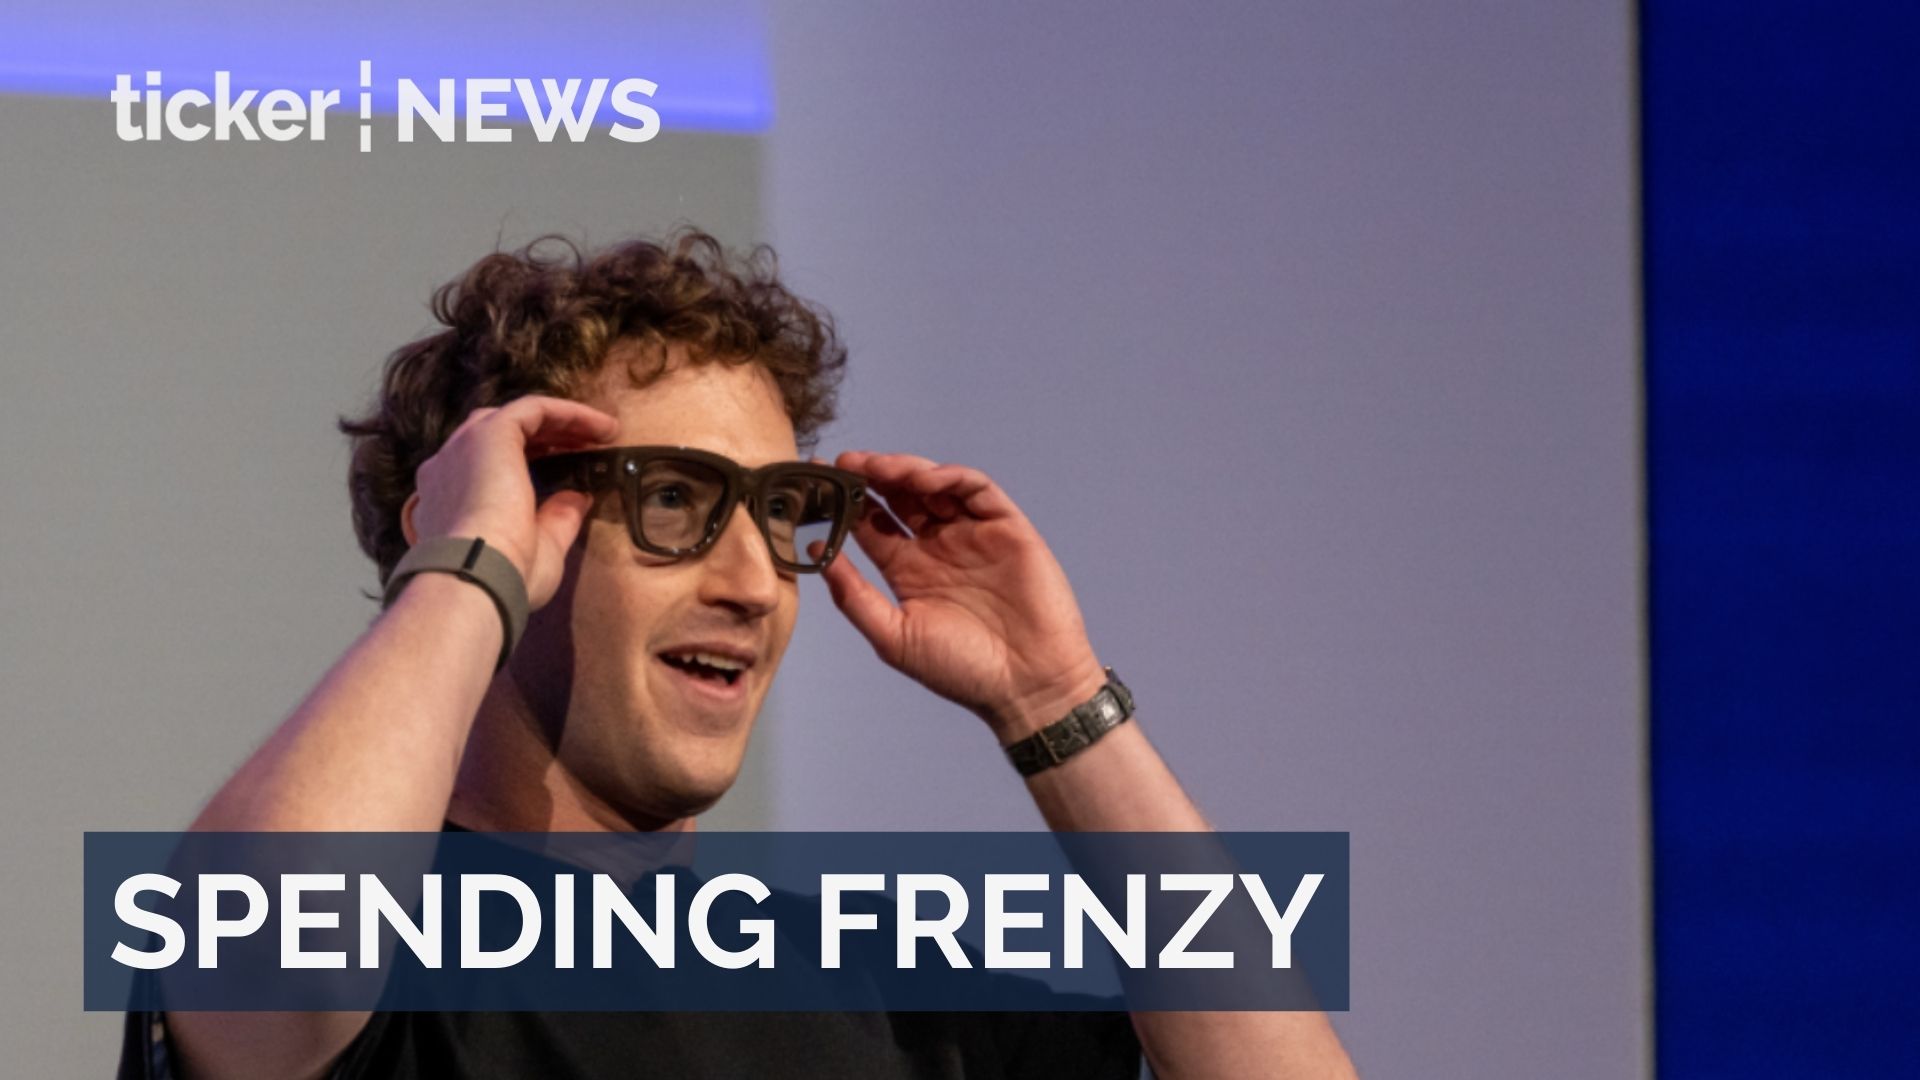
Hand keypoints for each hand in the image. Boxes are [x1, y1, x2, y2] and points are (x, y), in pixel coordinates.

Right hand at [401, 395, 619, 608]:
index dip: (533, 462)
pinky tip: (601, 426)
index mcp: (450, 501)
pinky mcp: (490, 432)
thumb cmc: (504, 577)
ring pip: (517, 418)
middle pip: (501, 435)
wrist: (478, 576)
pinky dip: (568, 412)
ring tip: (603, 432)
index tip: (571, 470)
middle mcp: (449, 469)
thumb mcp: (540, 549)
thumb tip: (577, 498)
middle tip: (588, 447)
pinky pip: (533, 409)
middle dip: (547, 437)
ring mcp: (464, 447)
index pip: (488, 467)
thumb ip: (557, 520)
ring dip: (561, 422)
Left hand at [815, 451, 1107, 741]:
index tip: (817, 481)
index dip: (844, 502)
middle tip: (844, 464)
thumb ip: (853, 595)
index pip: (870, 523)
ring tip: (877, 468)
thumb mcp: (893, 636)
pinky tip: (922, 481)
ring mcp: (972, 534)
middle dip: (870, 476)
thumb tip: (816, 549)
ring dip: (904, 470)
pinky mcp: (1006, 527)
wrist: (1028, 685)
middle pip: (898, 496)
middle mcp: (937, 546)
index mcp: (907, 570)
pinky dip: (949, 477)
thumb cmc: (961, 670)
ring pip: (934, 485)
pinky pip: (977, 489)